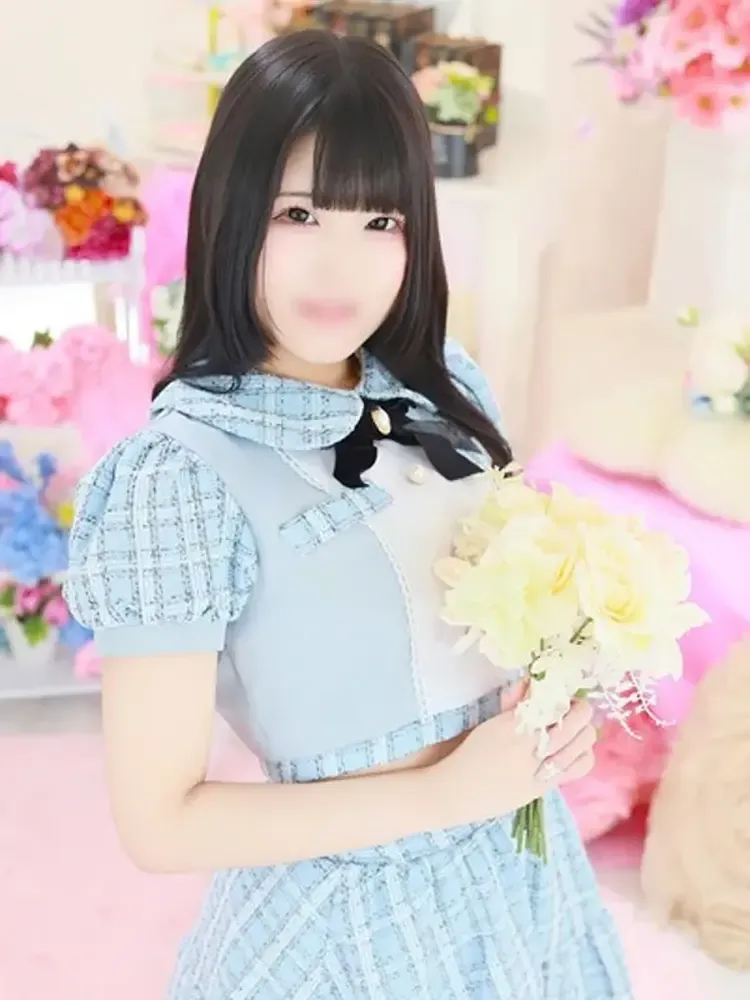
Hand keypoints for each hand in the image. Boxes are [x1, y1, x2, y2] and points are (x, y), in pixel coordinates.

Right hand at [430, 683, 596, 827]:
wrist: (456, 792)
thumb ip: (514, 702)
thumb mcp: (490, 723)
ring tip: (578, 725)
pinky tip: (577, 748)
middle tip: (574, 705)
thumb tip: (533, 682)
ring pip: (579, 745)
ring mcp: (538, 770)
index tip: (561, 691)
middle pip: (571, 722)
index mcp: (511, 726)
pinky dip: (583, 754)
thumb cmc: (469, 753)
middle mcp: (528, 747)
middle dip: (579, 708)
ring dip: (584, 729)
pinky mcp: (542, 787)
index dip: (561, 694)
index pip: (550, 704)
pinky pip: (576, 768)